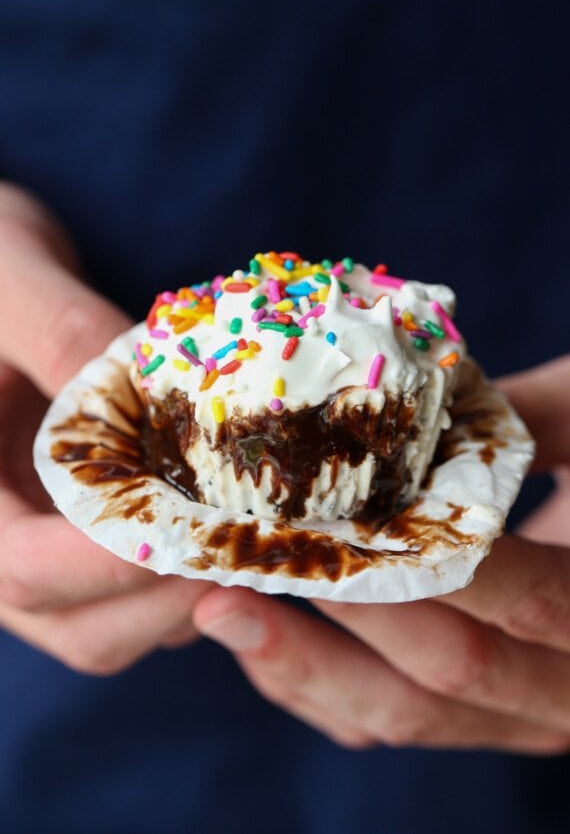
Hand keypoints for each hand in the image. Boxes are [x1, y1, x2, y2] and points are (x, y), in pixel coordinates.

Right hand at [0, 183, 207, 673]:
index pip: (24, 570)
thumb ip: (65, 335)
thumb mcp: (13, 285)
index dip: (112, 564)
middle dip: (172, 597)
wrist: (2, 290)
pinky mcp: (81, 550)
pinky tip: (235, 530)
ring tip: (256, 538)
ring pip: (114, 630)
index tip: (198, 524)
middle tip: (253, 542)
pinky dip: (186, 586)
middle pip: (81, 627)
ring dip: (189, 601)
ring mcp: (41, 555)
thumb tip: (162, 399)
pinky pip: (136, 603)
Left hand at [193, 355, 569, 753]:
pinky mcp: (467, 717)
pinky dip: (313, 685)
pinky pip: (384, 721)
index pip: (534, 598)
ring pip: (403, 713)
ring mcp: (513, 715)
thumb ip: (533, 417)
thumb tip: (419, 390)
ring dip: (303, 661)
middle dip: (343, 607)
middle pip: (451, 668)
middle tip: (250, 555)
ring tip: (218, 604)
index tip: (339, 512)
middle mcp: (566, 692)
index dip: (437, 559)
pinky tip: (255, 636)